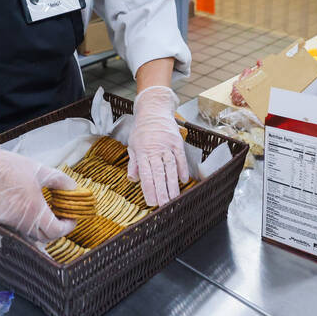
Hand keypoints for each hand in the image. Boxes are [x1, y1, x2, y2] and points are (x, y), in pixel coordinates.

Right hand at [0, 139, 75, 240]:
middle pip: (46, 238)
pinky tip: (32, 210)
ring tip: (49, 212)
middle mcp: (22, 221)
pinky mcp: (3, 221)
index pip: (56, 231)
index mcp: (33, 209)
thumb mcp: (41, 171)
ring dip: (44, 229)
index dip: (68, 227)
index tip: (72, 218)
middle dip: (58, 230)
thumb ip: (61, 181)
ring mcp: (11, 223)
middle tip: (63, 217)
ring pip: (33, 236)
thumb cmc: (9, 168)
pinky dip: (31, 225)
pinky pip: (21, 230)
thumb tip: (73, 188)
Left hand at [127, 86, 188, 206]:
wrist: (153, 109)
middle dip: (161, 191)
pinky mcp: (177, 142)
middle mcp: (155, 149)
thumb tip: (133, 179)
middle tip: (164, 206)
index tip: (151, 202)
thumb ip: (134, 163)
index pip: (145, 174)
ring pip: (170, 168)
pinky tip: (183, 181)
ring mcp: (167, 145)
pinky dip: (182, 169)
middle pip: (159, 173)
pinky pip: (180, 157)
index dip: (149, 189)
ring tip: (174, 199)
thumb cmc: (141, 129)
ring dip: (172, 184)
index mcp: (142, 152)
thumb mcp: (132, 144)